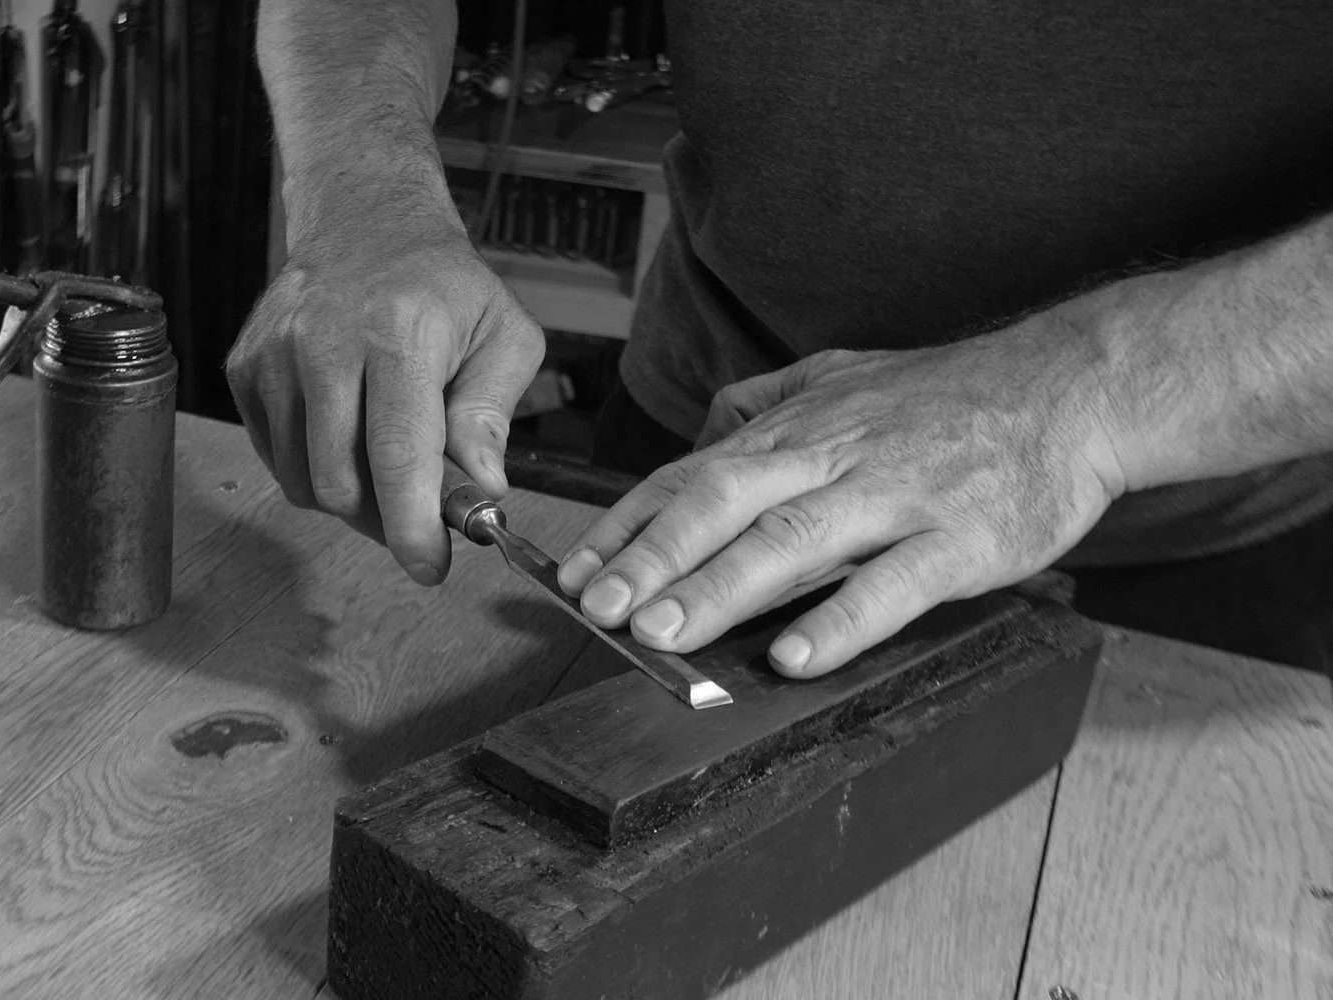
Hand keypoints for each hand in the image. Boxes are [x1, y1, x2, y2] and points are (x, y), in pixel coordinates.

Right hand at [226, 195, 543, 584]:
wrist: (367, 221)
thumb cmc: (444, 286)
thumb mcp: (504, 336)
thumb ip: (492, 416)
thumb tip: (481, 490)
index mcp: (399, 333)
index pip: (398, 454)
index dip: (412, 527)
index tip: (430, 567)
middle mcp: (324, 340)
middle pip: (339, 481)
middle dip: (384, 522)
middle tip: (419, 517)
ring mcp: (274, 352)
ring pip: (301, 478)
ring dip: (349, 500)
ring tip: (388, 472)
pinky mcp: (244, 365)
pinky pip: (277, 455)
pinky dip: (314, 467)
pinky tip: (348, 437)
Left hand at [557, 321, 1126, 676]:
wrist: (1070, 388)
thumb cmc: (948, 396)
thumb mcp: (844, 376)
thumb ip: (767, 400)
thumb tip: (703, 430)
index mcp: (797, 431)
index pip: (691, 476)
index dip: (628, 526)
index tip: (574, 574)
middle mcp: (832, 458)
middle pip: (725, 503)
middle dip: (654, 557)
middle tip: (598, 608)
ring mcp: (894, 497)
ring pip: (792, 541)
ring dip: (721, 589)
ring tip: (664, 635)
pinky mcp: (958, 539)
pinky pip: (891, 583)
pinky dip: (840, 620)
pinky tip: (792, 657)